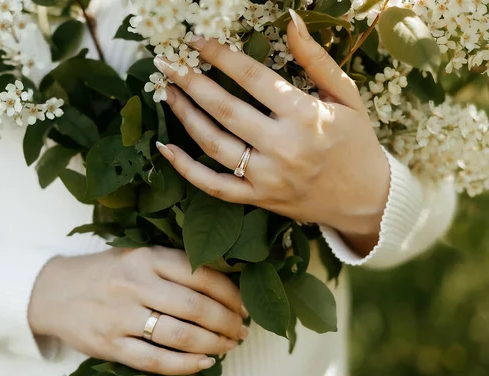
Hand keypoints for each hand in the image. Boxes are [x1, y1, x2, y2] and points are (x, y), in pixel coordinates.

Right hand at [28, 247, 247, 374]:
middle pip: (196, 307)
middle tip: (241, 331)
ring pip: (180, 335)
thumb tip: (226, 285)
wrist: (54, 291)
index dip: (231, 294)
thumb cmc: (107, 273)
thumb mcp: (138, 257)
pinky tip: (203, 363)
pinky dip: (185, 365)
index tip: (245, 307)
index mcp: (147, 257)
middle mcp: (135, 283)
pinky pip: (154, 360)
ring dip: (213, 344)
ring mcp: (120, 316)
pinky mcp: (110, 344)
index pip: (201, 275)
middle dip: (228, 323)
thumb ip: (175, 266)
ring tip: (228, 346)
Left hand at [153, 11, 389, 254]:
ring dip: (185, 116)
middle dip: (190, 81)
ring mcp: (267, 177)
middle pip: (224, 109)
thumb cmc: (356, 143)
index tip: (196, 41)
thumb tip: (290, 20)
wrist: (366, 199)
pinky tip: (165, 147)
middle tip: (166, 63)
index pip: (252, 77)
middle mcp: (283, 147)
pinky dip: (185, 169)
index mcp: (306, 115)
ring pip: (213, 144)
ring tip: (167, 93)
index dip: (220, 56)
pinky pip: (213, 186)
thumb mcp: (346, 96)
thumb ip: (316, 59)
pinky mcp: (258, 198)